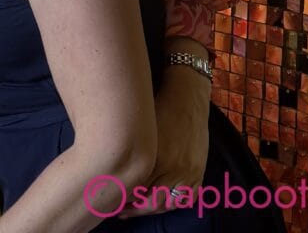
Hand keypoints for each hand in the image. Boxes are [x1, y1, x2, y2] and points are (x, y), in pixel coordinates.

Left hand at [119, 65, 209, 215]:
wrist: (186, 97)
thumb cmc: (157, 107)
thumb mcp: (140, 128)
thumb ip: (130, 151)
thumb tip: (113, 172)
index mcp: (157, 156)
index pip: (136, 187)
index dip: (121, 195)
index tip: (109, 196)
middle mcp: (174, 168)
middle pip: (151, 201)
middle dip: (133, 208)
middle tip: (118, 210)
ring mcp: (189, 173)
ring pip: (167, 204)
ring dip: (150, 209)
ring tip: (134, 210)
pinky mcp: (198, 173)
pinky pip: (185, 199)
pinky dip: (171, 205)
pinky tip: (157, 205)